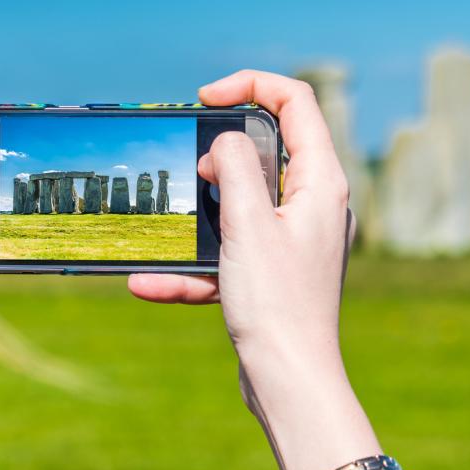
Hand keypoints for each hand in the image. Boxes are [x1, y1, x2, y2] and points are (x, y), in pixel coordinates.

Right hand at [129, 71, 380, 469]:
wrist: (291, 384)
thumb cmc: (278, 305)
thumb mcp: (249, 224)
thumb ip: (235, 168)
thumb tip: (223, 143)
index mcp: (322, 182)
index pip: (296, 102)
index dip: (251, 85)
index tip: (204, 98)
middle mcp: (315, 205)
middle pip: (269, 149)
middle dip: (220, 153)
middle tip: (190, 169)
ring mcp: (296, 240)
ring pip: (243, 205)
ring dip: (202, 214)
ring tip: (170, 224)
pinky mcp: (276, 274)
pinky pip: (230, 255)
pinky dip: (194, 266)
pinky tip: (147, 283)